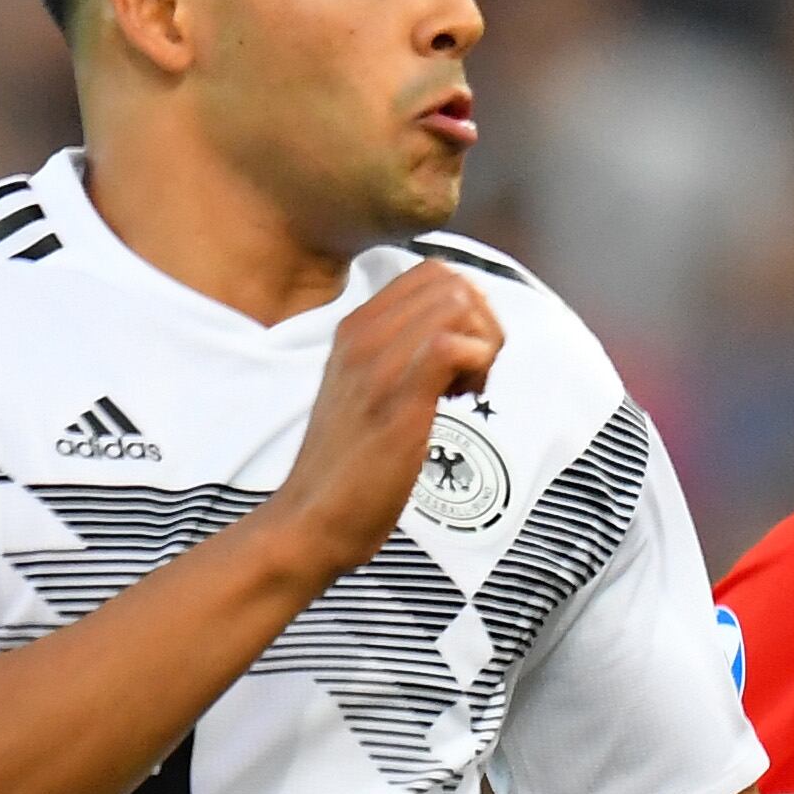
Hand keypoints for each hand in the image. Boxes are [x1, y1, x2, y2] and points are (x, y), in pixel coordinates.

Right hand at [257, 261, 507, 581]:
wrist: (311, 520)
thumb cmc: (348, 468)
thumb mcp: (366, 393)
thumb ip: (399, 357)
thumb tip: (455, 339)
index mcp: (355, 328)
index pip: (431, 273)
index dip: (466, 307)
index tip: (461, 358)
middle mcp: (363, 335)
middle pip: (453, 282)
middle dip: (483, 323)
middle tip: (471, 375)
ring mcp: (378, 363)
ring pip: (459, 305)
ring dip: (482, 344)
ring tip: (465, 390)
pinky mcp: (398, 398)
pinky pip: (453, 345)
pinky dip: (476, 365)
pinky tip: (460, 401)